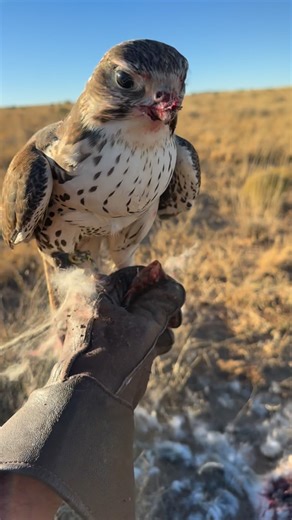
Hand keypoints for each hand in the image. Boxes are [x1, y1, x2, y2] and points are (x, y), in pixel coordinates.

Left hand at [50, 265, 184, 407]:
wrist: (94, 400)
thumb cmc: (114, 355)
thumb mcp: (145, 322)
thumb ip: (163, 300)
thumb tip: (174, 288)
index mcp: (97, 292)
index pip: (134, 275)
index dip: (158, 282)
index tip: (175, 295)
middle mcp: (98, 306)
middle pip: (140, 295)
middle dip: (161, 307)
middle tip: (175, 318)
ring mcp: (106, 327)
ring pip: (143, 316)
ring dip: (159, 325)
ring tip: (163, 336)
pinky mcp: (114, 346)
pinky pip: (138, 334)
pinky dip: (152, 340)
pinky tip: (157, 351)